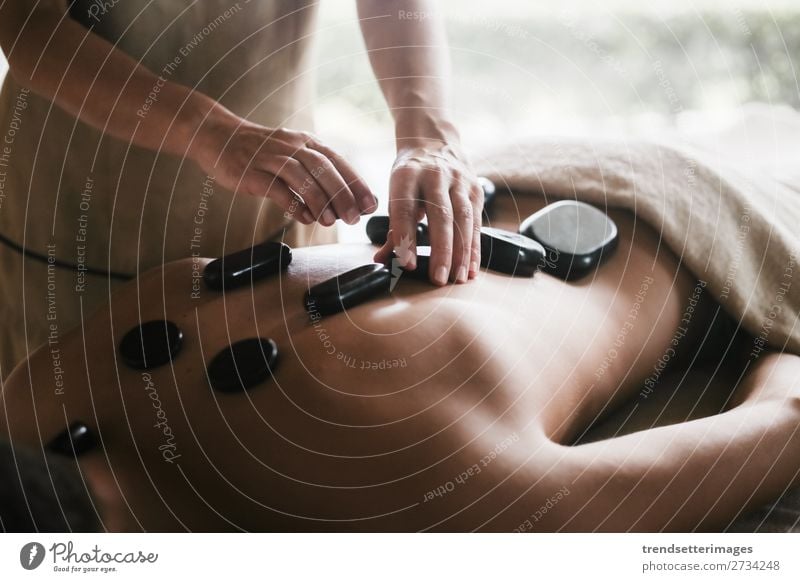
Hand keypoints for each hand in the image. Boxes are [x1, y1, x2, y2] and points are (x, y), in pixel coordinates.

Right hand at [190, 108, 376, 225]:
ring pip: (302, 177)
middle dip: (343, 195)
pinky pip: (276, 188)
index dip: (356, 183)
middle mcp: (291, 146)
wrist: (219, 136)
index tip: (371, 204)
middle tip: (354, 218)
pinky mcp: (251, 172)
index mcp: (306, 141)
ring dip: (320, 201)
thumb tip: (341, 206)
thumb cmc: (262, 152)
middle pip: (324, 169)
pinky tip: (304, 218)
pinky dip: (293, 204)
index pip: (338, 161)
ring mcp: (270, 157)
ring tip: (331, 222)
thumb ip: (316, 176)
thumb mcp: (292, 154)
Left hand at [374, 140, 482, 284]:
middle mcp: (435, 175)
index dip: (406, 237)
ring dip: (461, 252)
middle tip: (437, 279)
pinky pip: (477, 222)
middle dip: (440, 250)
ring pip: (463, 219)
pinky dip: (475, 248)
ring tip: (456, 279)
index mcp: (407, 175)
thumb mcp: (395, 194)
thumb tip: (381, 261)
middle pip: (440, 215)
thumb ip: (392, 229)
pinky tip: (471, 269)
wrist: (434, 141)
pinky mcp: (476, 189)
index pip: (406, 208)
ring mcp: (459, 181)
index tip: (406, 265)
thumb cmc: (410, 177)